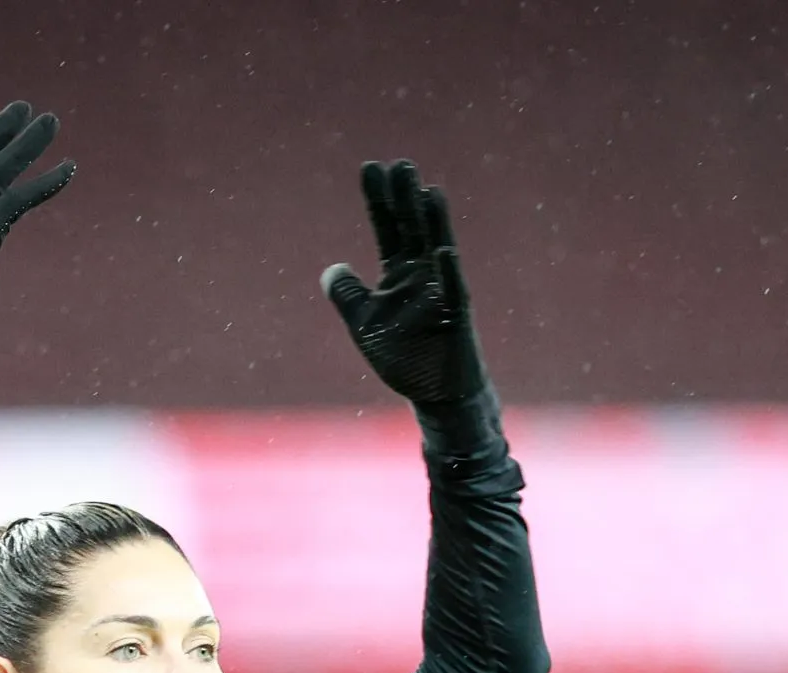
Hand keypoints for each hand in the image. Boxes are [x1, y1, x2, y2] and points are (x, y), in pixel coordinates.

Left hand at [321, 160, 487, 406]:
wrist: (436, 393)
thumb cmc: (405, 358)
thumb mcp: (364, 325)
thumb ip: (347, 296)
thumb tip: (332, 269)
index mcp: (397, 274)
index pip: (386, 228)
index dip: (378, 200)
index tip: (370, 167)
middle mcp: (421, 275)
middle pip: (411, 229)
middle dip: (404, 199)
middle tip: (399, 164)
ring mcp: (440, 293)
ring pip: (436, 249)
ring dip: (432, 222)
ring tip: (426, 190)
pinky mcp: (455, 318)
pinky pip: (452, 293)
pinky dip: (447, 273)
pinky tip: (443, 251)